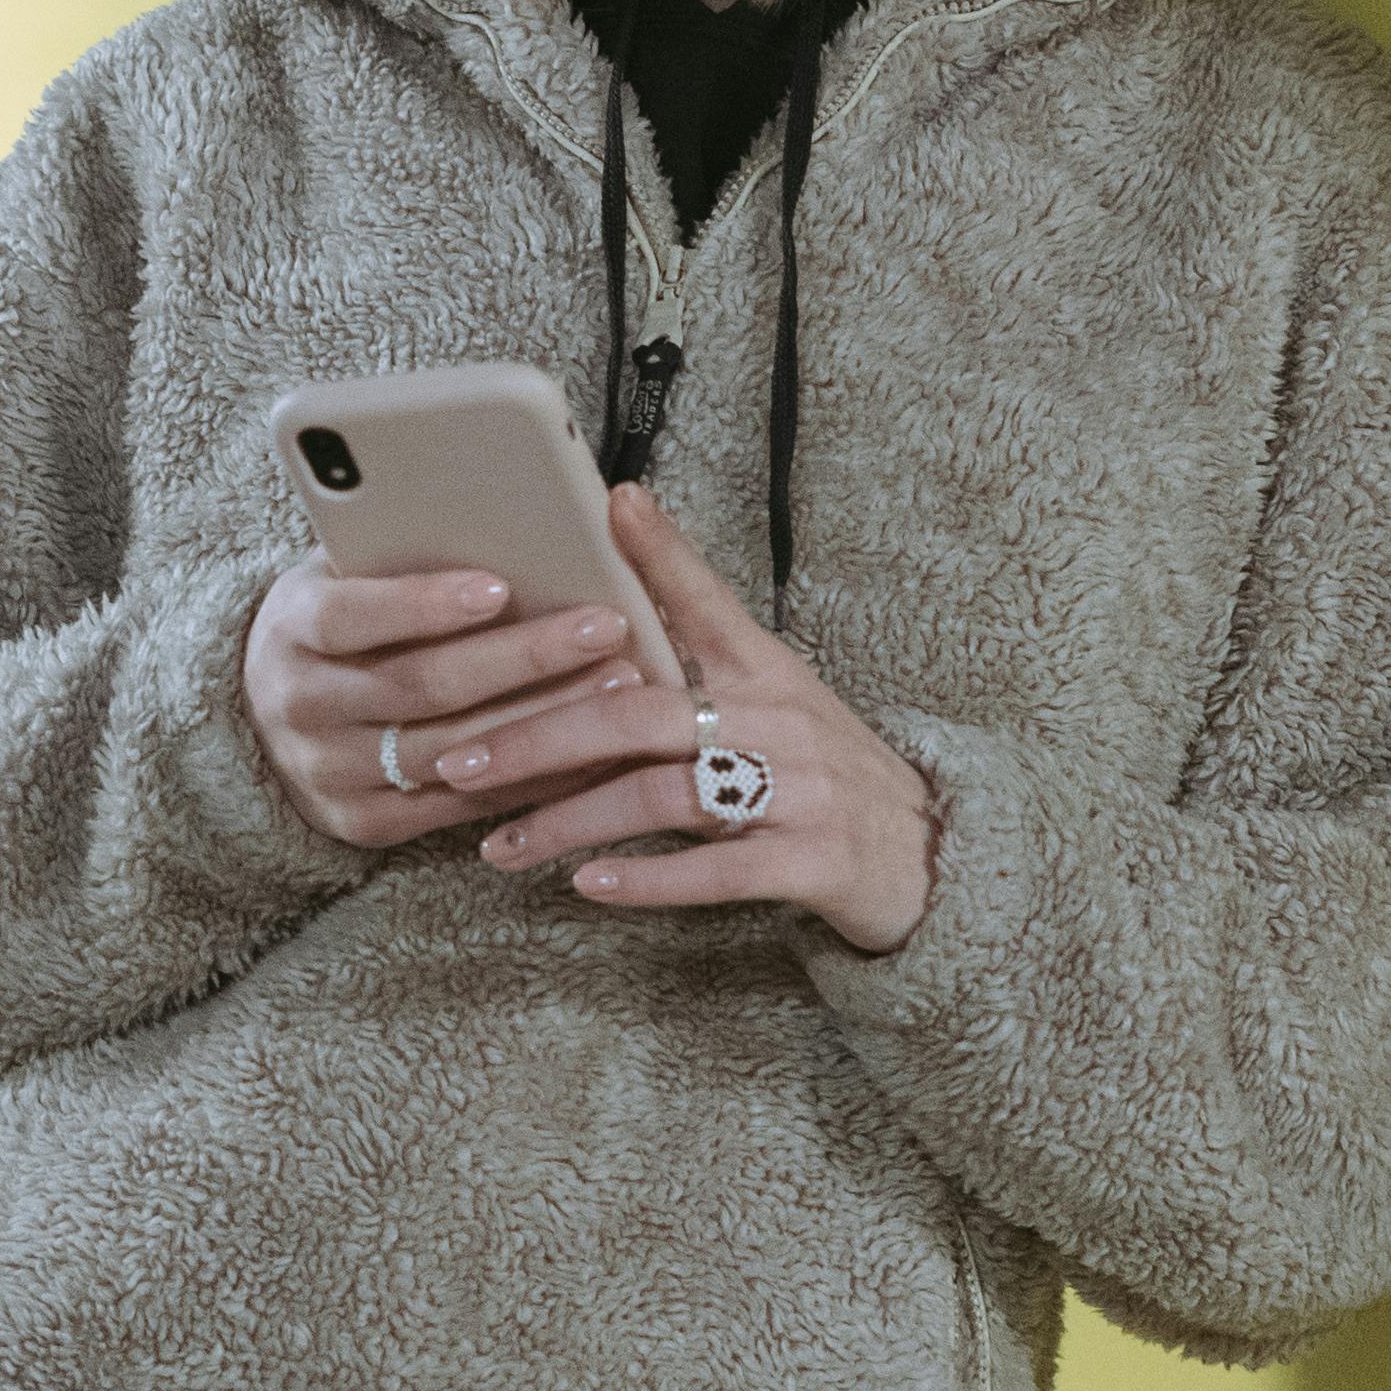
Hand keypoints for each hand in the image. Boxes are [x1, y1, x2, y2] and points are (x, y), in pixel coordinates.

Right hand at [244, 558, 646, 848]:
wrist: (267, 713)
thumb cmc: (339, 621)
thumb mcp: (344, 575)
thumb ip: (400, 557)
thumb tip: (514, 523)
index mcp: (292, 629)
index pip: (355, 615)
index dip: (425, 605)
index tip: (500, 586)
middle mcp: (301, 707)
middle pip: (420, 687)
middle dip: (521, 658)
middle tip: (603, 628)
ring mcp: (329, 774)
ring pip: (451, 754)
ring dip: (542, 719)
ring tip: (617, 682)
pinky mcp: (363, 823)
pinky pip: (461, 807)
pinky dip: (533, 779)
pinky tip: (593, 748)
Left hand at [425, 487, 937, 952]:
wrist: (931, 859)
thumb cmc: (826, 774)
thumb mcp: (775, 697)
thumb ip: (700, 652)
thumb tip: (621, 591)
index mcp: (766, 672)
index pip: (706, 600)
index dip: (660, 553)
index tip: (606, 505)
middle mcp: (779, 721)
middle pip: (640, 713)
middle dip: (538, 736)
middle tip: (459, 758)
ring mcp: (798, 792)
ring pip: (662, 794)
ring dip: (569, 820)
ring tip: (499, 845)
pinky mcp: (811, 862)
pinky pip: (718, 870)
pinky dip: (651, 877)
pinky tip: (590, 885)